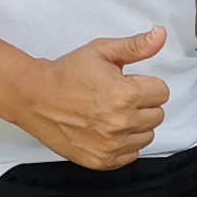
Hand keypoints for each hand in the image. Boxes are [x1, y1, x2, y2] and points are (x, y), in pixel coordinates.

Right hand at [9, 28, 169, 168]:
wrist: (34, 98)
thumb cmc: (67, 74)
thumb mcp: (101, 51)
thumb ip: (136, 46)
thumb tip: (160, 35)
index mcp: (125, 95)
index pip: (162, 93)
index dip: (146, 85)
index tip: (128, 83)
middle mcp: (121, 123)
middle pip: (157, 115)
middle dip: (142, 104)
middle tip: (118, 97)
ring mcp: (112, 145)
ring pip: (147, 136)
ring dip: (136, 125)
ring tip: (111, 113)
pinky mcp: (102, 161)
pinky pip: (132, 155)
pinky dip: (124, 144)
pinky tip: (107, 130)